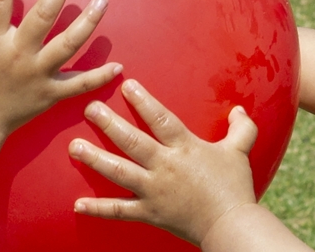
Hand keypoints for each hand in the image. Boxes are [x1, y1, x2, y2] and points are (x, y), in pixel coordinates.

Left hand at [68, 79, 257, 245]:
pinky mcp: (149, 212)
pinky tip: (77, 204)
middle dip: (109, 124)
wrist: (232, 227)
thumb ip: (241, 128)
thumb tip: (239, 109)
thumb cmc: (235, 187)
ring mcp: (154, 191)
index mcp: (185, 148)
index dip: (143, 101)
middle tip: (89, 109)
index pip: (161, 119)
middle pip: (133, 141)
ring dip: (95, 159)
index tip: (126, 86)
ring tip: (74, 147)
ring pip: (119, 172)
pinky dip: (98, 209)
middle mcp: (166, 167)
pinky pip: (120, 210)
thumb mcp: (239, 152)